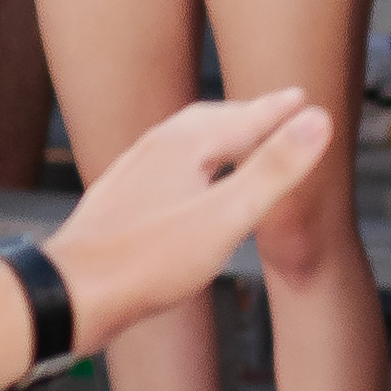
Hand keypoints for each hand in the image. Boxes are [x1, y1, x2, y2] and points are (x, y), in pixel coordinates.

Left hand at [41, 89, 338, 349]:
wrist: (71, 292)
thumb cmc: (148, 260)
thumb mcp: (227, 216)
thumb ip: (273, 169)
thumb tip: (319, 121)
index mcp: (184, 144)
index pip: (244, 117)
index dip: (278, 110)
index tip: (303, 98)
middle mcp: (154, 147)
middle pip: (211, 120)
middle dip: (248, 116)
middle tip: (278, 113)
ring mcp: (131, 171)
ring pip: (184, 141)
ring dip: (218, 137)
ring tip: (238, 144)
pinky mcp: (118, 198)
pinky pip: (164, 164)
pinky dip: (192, 161)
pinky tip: (187, 186)